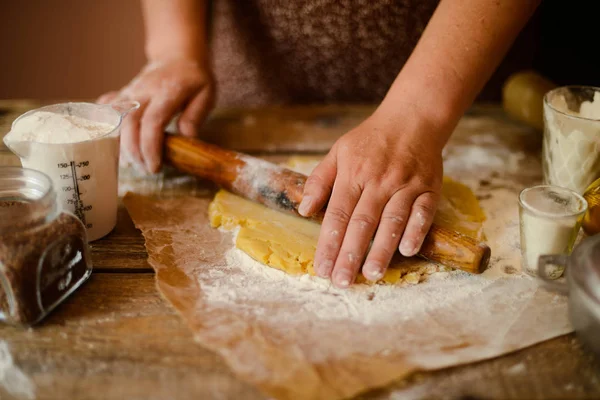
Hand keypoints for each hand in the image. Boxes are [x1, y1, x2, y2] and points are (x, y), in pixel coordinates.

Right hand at [98, 59, 214, 172]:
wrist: (176, 56)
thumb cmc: (194, 79)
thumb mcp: (206, 94)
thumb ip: (196, 115)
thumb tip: (186, 137)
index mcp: (167, 91)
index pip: (153, 121)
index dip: (150, 146)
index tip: (154, 167)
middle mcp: (144, 90)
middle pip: (129, 123)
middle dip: (134, 151)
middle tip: (145, 169)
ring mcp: (130, 91)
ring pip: (115, 119)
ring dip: (121, 145)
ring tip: (133, 163)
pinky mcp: (122, 94)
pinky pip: (107, 110)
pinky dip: (104, 127)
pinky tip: (110, 143)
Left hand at [298, 109, 444, 286]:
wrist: (412, 119)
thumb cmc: (370, 140)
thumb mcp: (338, 151)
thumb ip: (320, 180)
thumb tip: (304, 209)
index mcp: (353, 173)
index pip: (337, 214)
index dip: (329, 243)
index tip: (321, 268)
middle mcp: (379, 181)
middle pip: (362, 223)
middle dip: (350, 254)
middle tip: (341, 280)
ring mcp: (405, 185)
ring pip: (392, 221)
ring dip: (381, 249)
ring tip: (371, 275)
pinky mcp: (428, 188)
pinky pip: (423, 212)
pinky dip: (416, 231)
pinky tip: (407, 251)